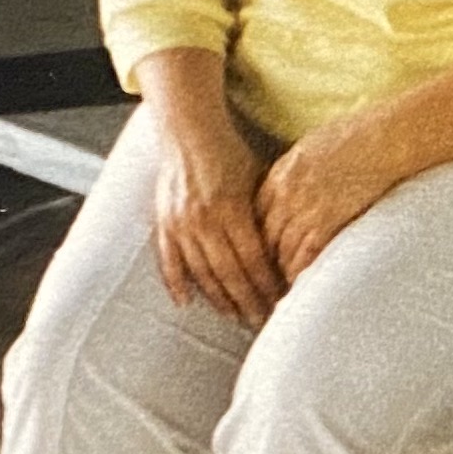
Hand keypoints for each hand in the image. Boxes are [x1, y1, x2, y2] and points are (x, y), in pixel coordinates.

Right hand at [153, 118, 280, 327]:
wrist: (188, 132)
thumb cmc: (229, 153)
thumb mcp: (258, 178)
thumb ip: (268, 213)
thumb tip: (288, 247)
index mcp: (232, 209)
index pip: (253, 260)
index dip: (267, 285)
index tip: (278, 301)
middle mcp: (205, 220)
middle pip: (229, 274)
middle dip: (246, 301)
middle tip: (259, 321)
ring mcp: (181, 224)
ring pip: (201, 273)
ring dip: (218, 299)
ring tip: (233, 316)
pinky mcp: (164, 223)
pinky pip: (169, 261)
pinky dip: (177, 283)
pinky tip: (186, 302)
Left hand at [256, 114, 402, 281]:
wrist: (383, 139)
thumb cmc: (358, 136)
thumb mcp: (313, 146)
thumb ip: (297, 170)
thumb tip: (296, 185)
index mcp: (281, 173)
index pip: (256, 213)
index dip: (259, 235)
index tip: (263, 250)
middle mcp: (286, 193)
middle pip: (263, 235)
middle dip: (266, 258)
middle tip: (268, 278)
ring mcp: (304, 210)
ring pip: (279, 251)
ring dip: (281, 271)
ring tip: (283, 289)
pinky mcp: (325, 224)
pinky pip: (303, 258)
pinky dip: (299, 275)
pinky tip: (300, 286)